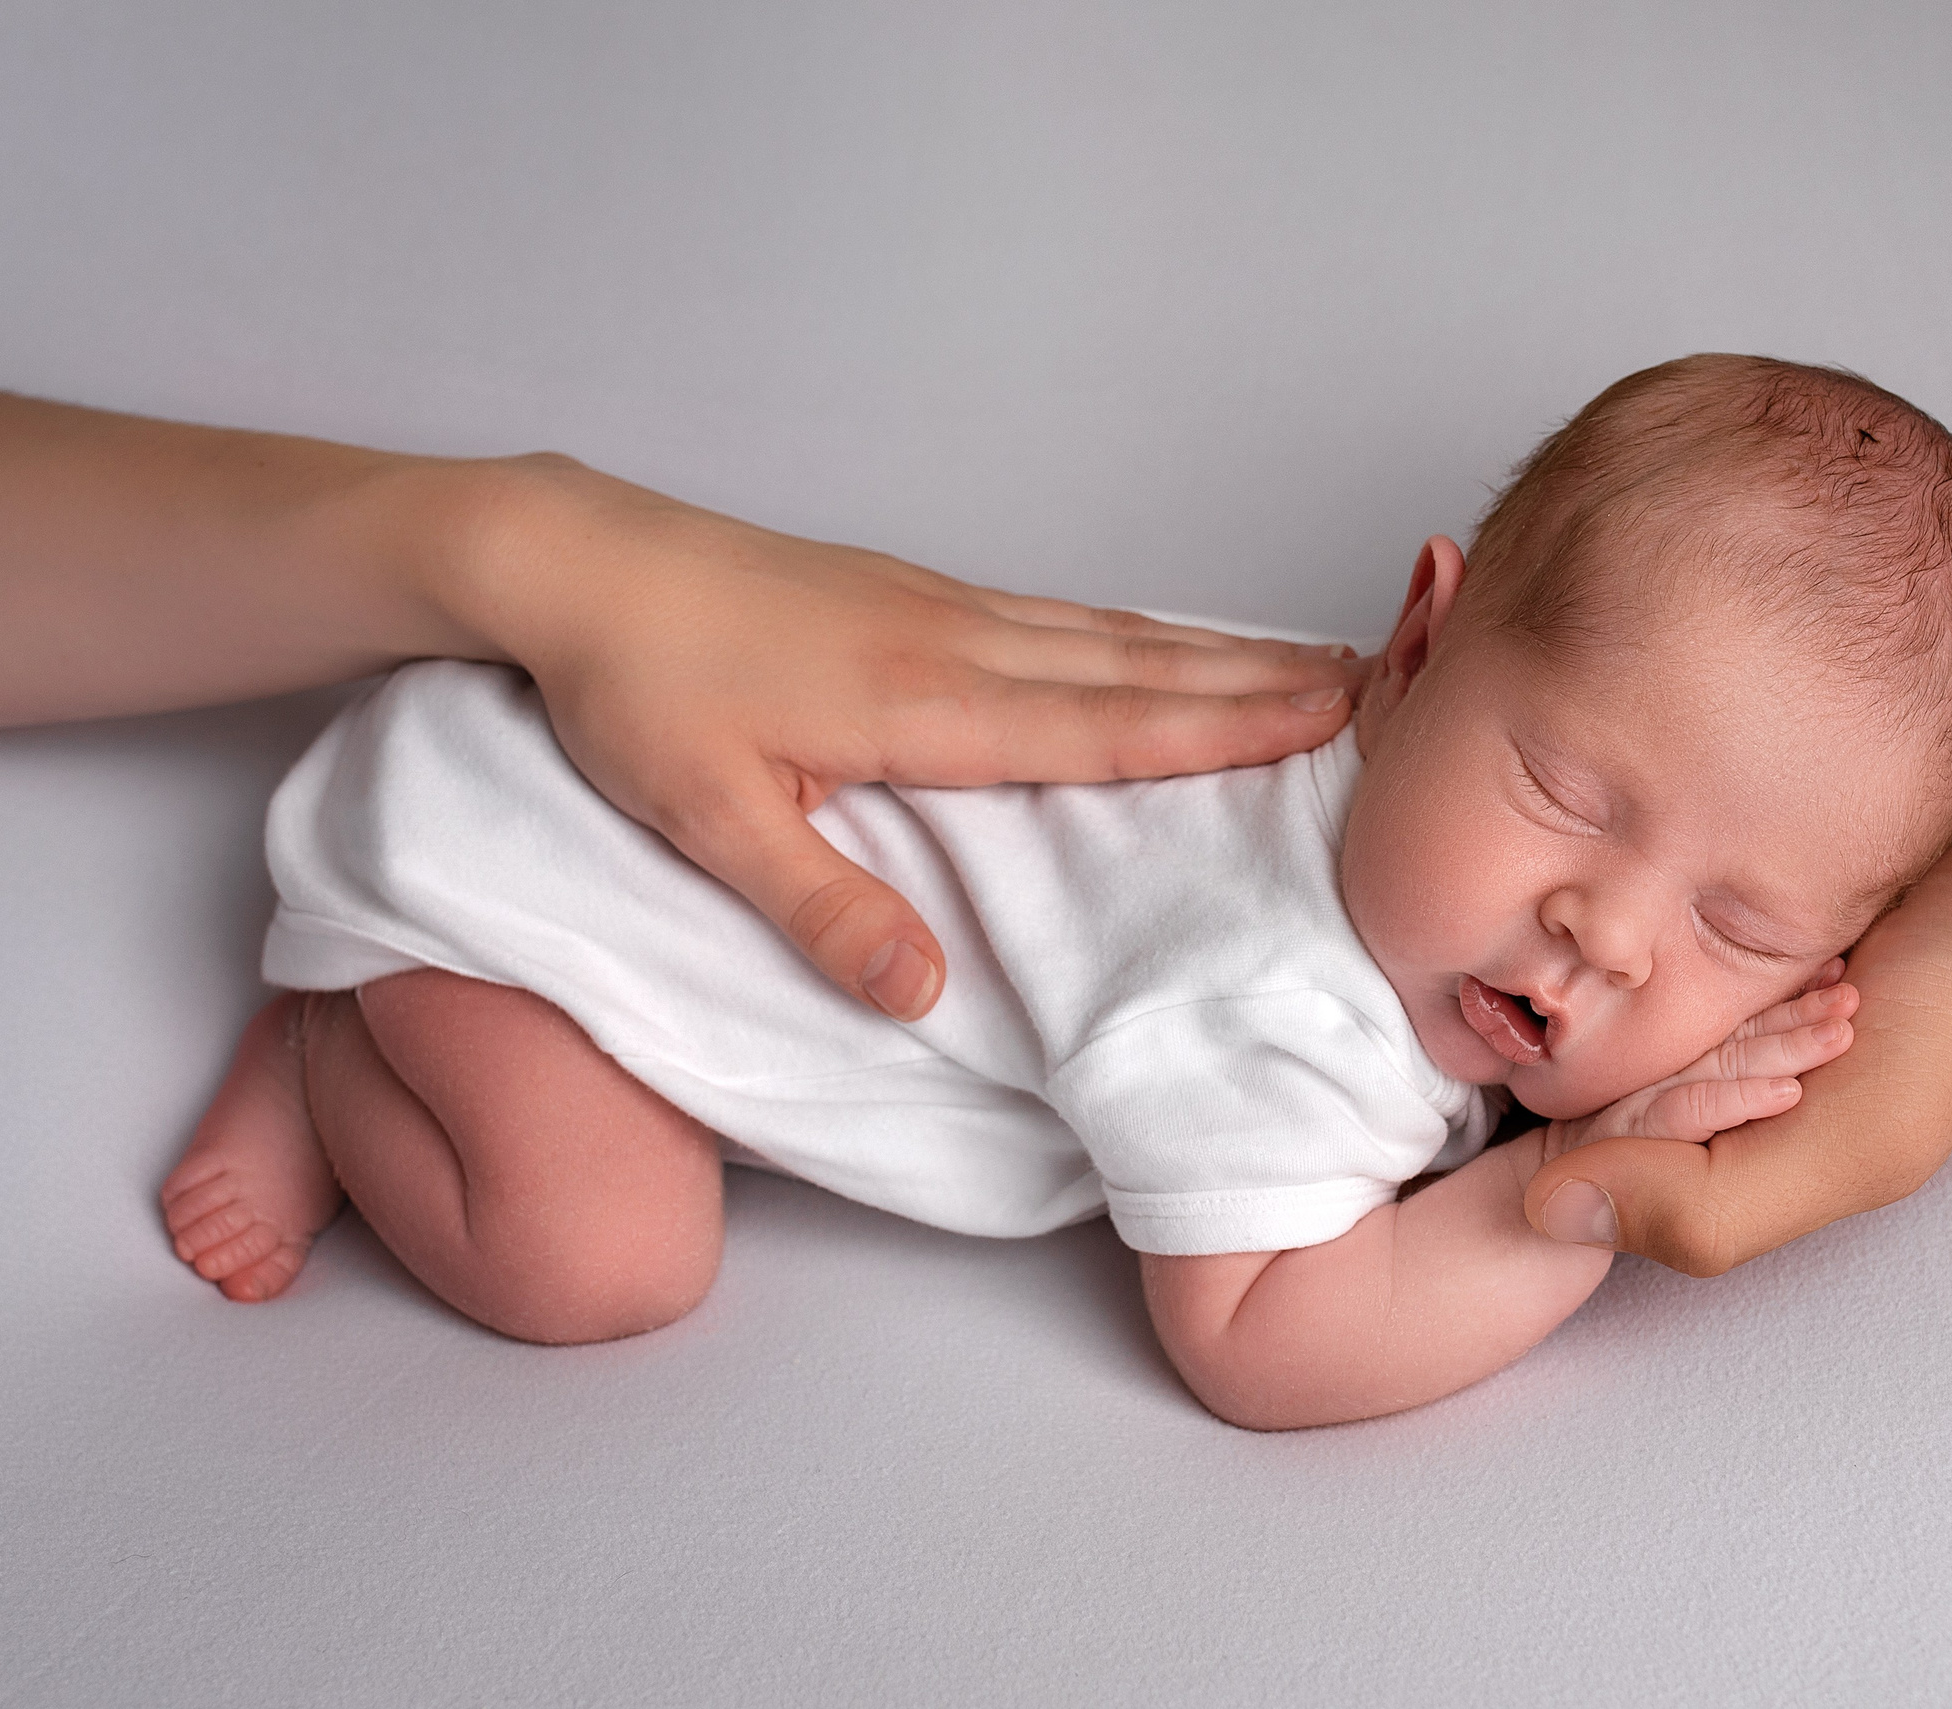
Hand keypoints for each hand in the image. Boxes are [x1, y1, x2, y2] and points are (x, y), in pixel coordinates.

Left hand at [459, 457, 1364, 1019]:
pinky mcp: (910, 594)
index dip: (1220, 728)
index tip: (1328, 719)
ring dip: (1212, 649)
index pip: (1102, 726)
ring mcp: (937, 607)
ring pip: (1106, 633)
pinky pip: (1058, 616)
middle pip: (1135, 666)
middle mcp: (953, 644)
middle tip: (1376, 682)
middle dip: (1258, 679)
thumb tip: (927, 992)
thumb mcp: (708, 819)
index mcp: (920, 704)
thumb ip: (822, 908)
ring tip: (1306, 659)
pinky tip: (1158, 642)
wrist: (576, 561)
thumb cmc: (634, 690)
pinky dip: (1135, 630)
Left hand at [1524, 776, 1951, 1271]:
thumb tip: (1546, 1212)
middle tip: (1791, 978)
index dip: (1618, 1084)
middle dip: (1656, 1001)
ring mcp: (1712, 979)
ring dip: (1669, 925)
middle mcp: (1696, 1064)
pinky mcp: (1728, 900)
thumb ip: (1704, 1203)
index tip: (1720, 1043)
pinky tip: (1744, 858)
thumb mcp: (1851, 1145)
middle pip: (1586, 1039)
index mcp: (1705, 1141)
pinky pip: (1658, 884)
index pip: (1576, 1128)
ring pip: (1615, 957)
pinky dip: (1686, 868)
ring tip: (1788, 922)